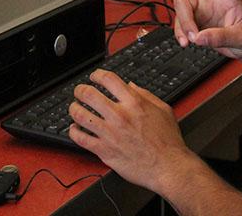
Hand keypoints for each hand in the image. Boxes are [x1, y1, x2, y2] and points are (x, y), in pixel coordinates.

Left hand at [68, 69, 195, 194]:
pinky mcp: (104, 151)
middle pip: (89, 94)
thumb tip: (130, 86)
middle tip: (79, 92)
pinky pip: (81, 138)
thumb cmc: (168, 141)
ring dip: (73, 109)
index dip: (97, 75)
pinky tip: (75, 129)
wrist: (168, 167)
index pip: (108, 79)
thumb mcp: (163, 110)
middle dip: (80, 90)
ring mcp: (110, 133)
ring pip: (80, 115)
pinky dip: (73, 132)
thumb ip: (145, 95)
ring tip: (74, 108)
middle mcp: (119, 116)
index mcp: (134, 103)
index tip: (94, 77)